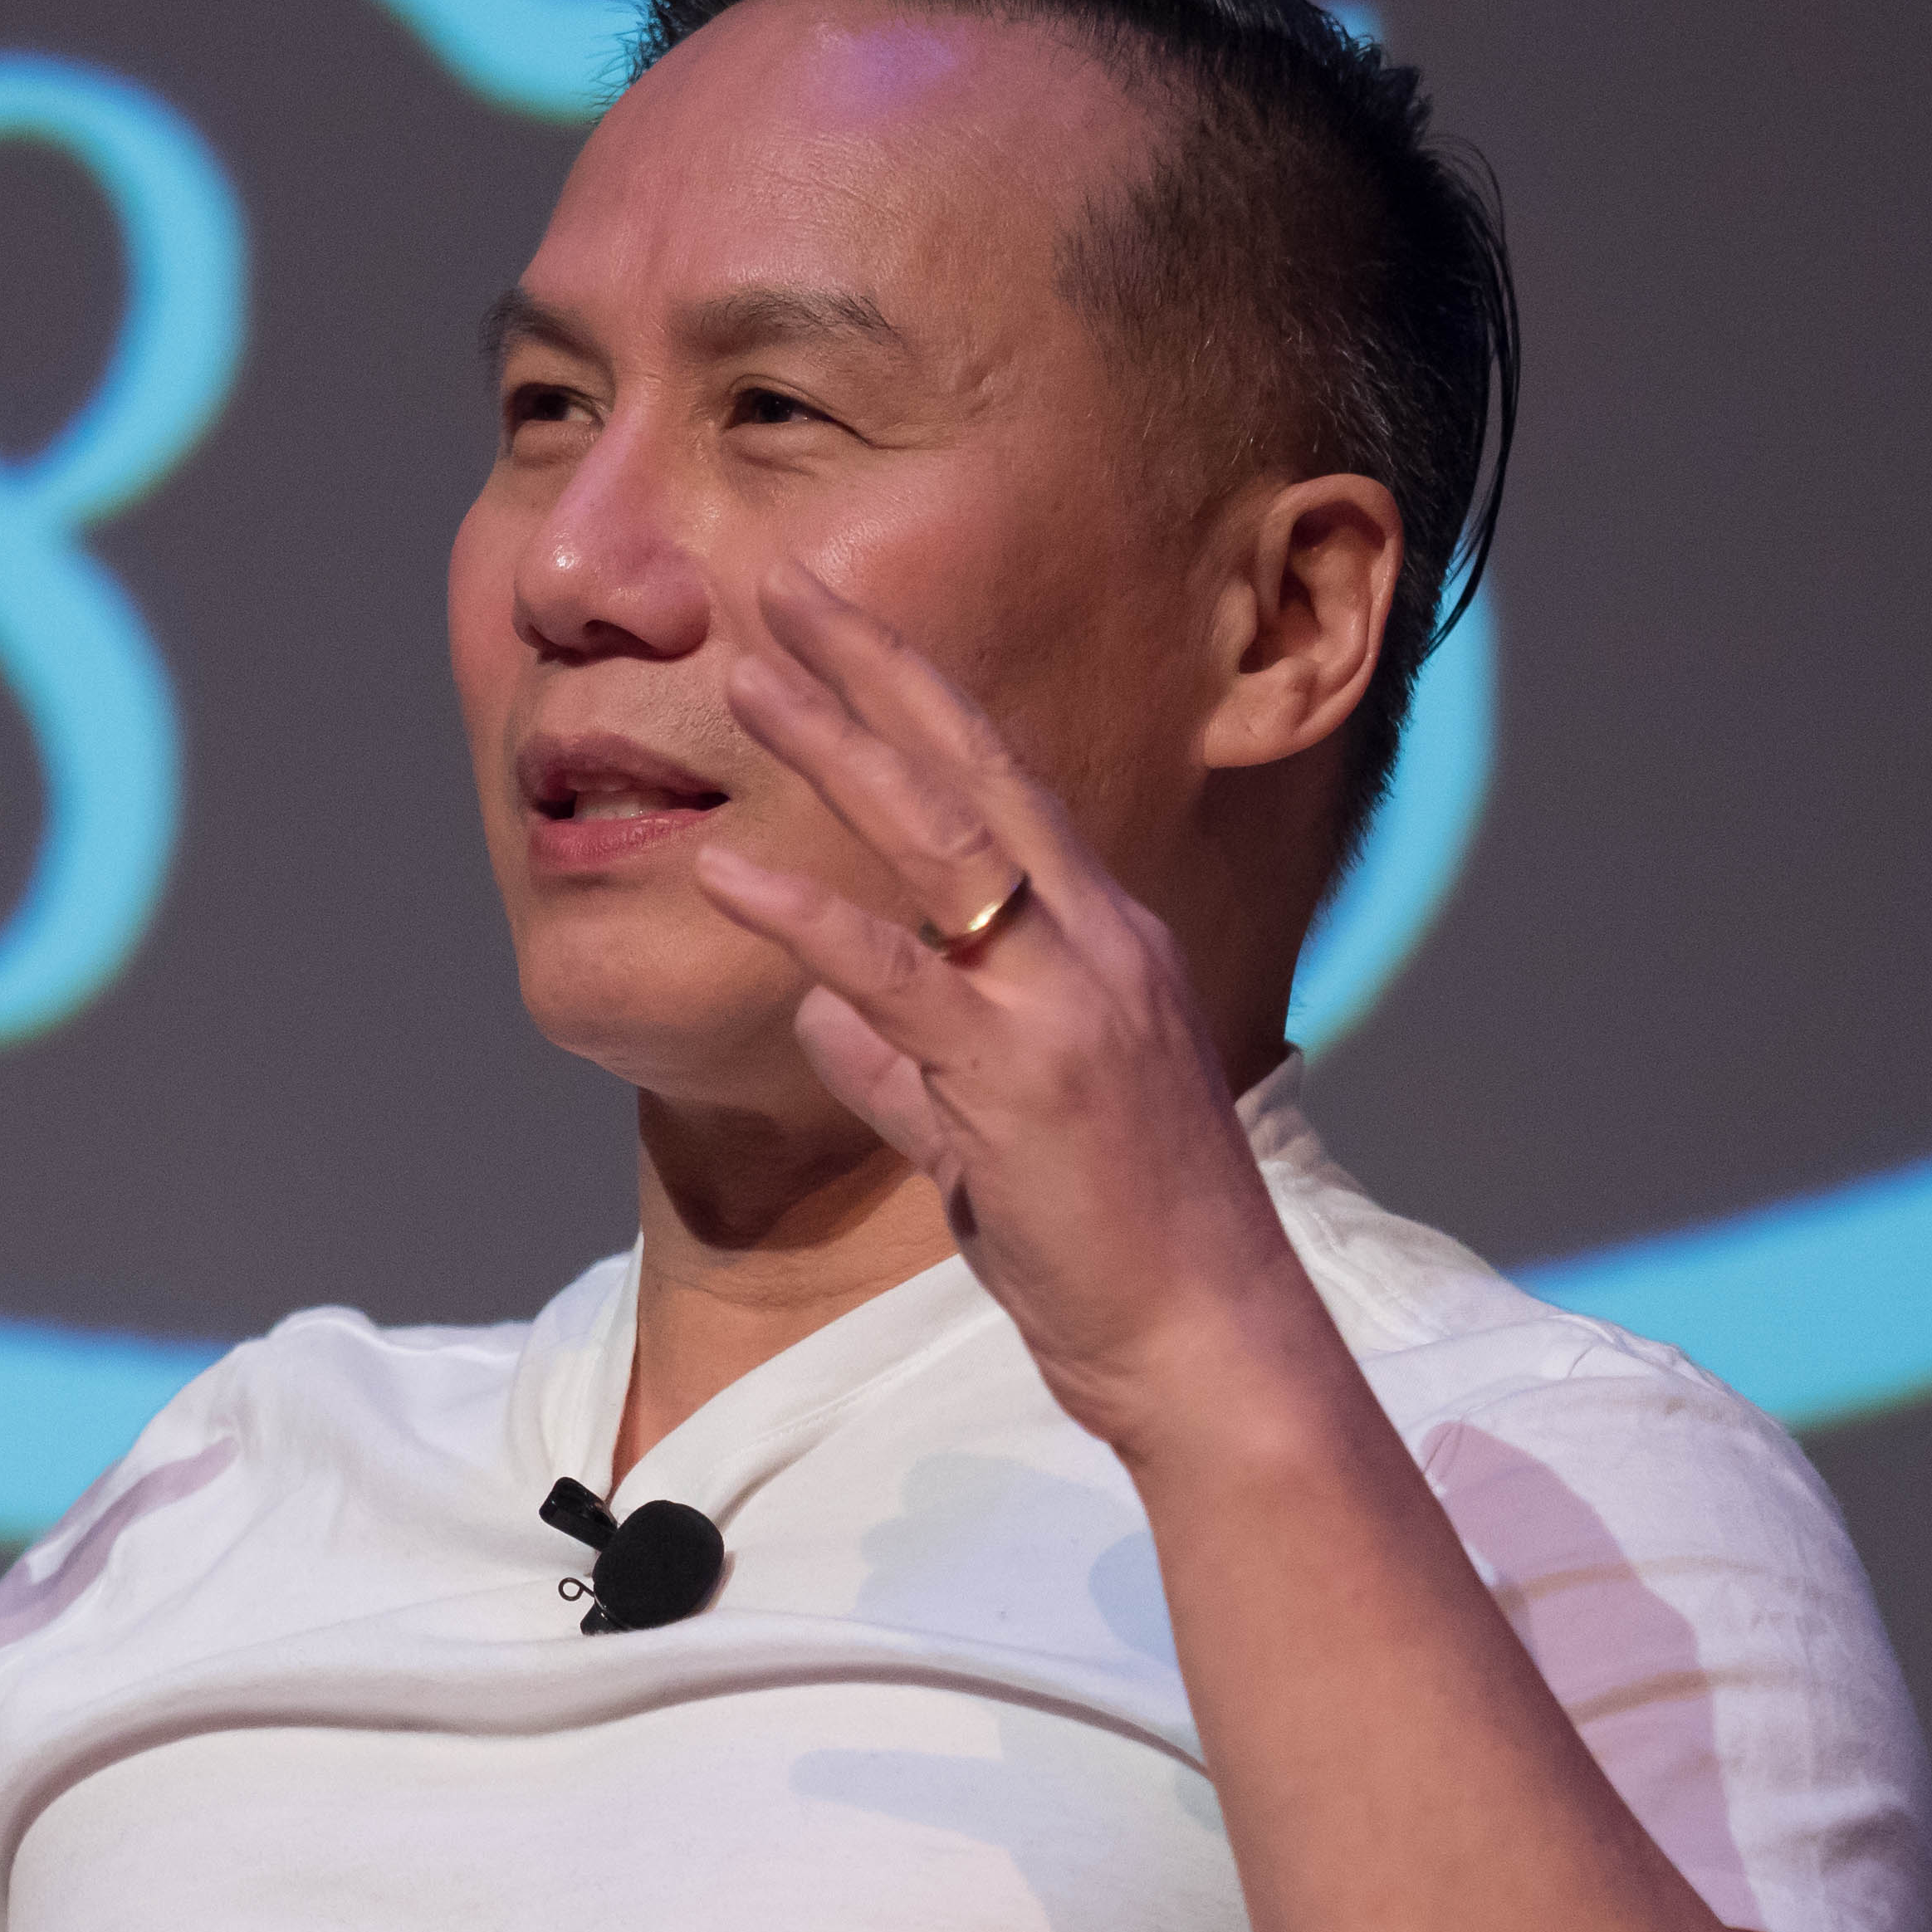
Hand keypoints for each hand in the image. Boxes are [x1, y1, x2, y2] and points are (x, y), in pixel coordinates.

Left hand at [692, 564, 1324, 1453]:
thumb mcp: (997, 1143)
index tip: (839, 631)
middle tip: (789, 585)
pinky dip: (806, 918)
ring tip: (744, 679)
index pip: (1005, 789)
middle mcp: (1100, 945)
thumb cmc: (1115, 1252)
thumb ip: (911, 1072)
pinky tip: (724, 874)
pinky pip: (898, 974)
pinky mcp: (1023, 1075)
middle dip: (879, 669)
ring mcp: (1068, 1001)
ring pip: (938, 842)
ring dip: (837, 749)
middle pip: (977, 770)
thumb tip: (824, 1017)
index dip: (919, 700)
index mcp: (1106, 947)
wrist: (1207, 1346)